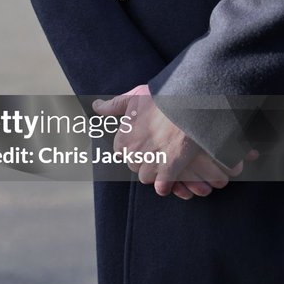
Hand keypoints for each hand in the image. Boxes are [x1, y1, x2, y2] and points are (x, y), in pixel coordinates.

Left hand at [93, 86, 246, 197]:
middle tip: (158, 148)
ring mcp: (151, 163)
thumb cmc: (161, 97)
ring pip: (146, 177)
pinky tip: (172, 175)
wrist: (188, 102)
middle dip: (143, 159)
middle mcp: (134, 153)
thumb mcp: (134, 96)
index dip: (133, 146)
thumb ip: (114, 105)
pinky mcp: (169, 170)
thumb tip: (96, 106)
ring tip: (165, 159)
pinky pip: (162, 187)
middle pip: (134, 165)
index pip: (121, 152)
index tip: (145, 139)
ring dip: (154, 172)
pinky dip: (166, 184)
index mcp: (123, 138)